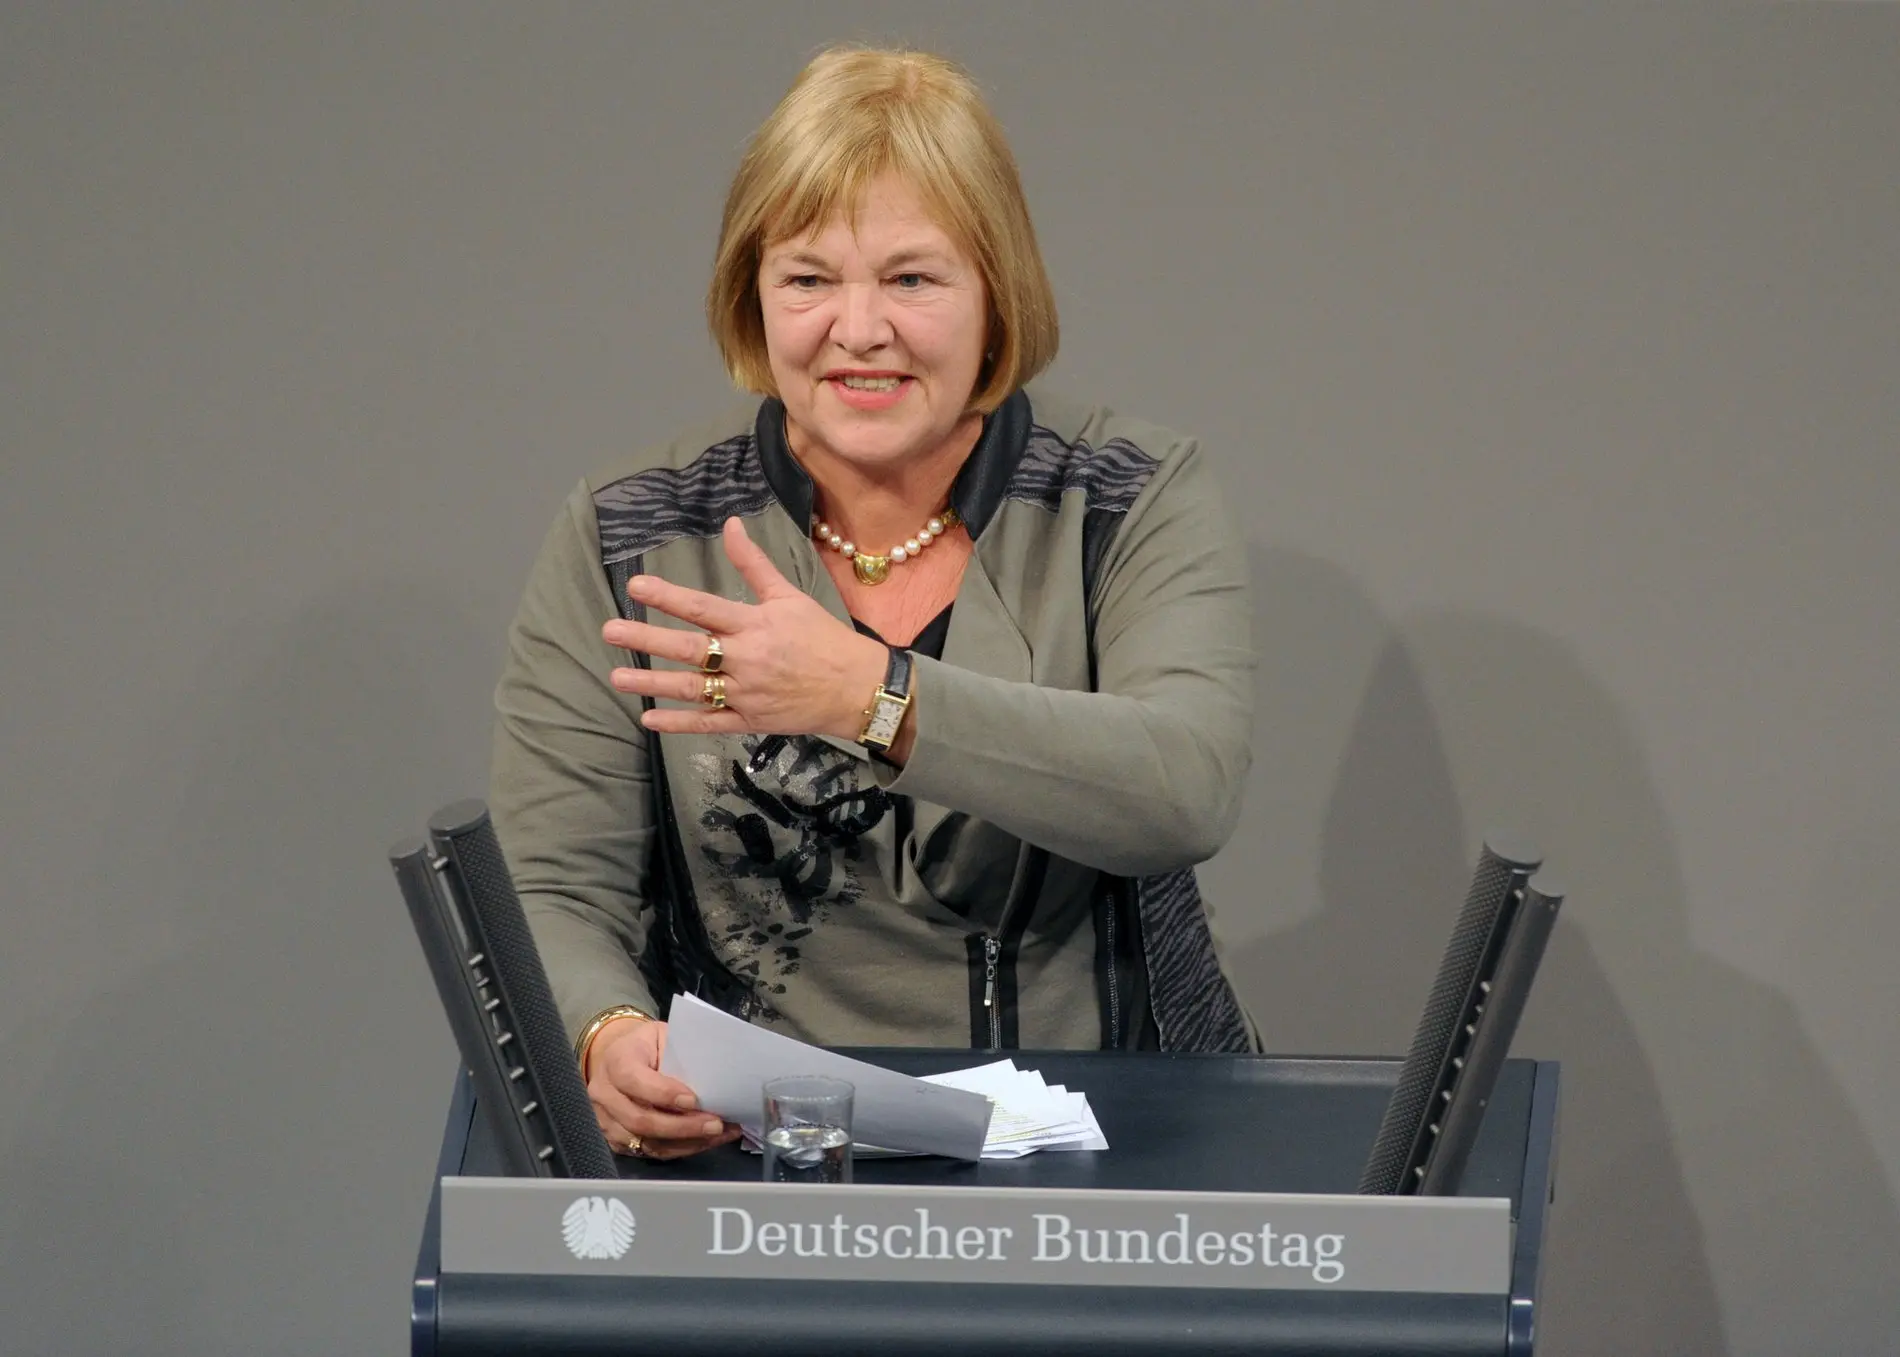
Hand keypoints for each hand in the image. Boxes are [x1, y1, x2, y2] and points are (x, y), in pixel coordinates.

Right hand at [585, 1018, 739, 1159]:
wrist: (618, 1059)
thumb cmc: (647, 1046)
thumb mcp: (662, 1036)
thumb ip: (680, 1056)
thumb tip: (716, 1079)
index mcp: (615, 1060)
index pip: (633, 1080)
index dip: (663, 1093)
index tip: (693, 1100)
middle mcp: (605, 1094)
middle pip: (640, 1119)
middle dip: (682, 1126)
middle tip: (715, 1124)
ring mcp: (607, 1121)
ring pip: (647, 1142)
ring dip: (687, 1142)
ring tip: (717, 1135)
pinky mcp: (617, 1141)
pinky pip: (650, 1152)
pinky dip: (682, 1149)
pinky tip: (705, 1142)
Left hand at [603, 516, 888, 740]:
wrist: (857, 688)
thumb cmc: (822, 637)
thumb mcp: (789, 595)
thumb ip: (754, 563)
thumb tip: (730, 524)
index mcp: (755, 624)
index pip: (705, 608)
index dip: (669, 597)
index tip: (637, 587)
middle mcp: (747, 658)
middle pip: (690, 648)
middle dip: (647, 640)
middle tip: (610, 631)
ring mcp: (747, 693)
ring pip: (693, 688)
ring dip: (653, 684)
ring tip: (618, 678)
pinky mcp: (750, 720)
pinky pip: (710, 723)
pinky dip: (680, 722)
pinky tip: (649, 720)